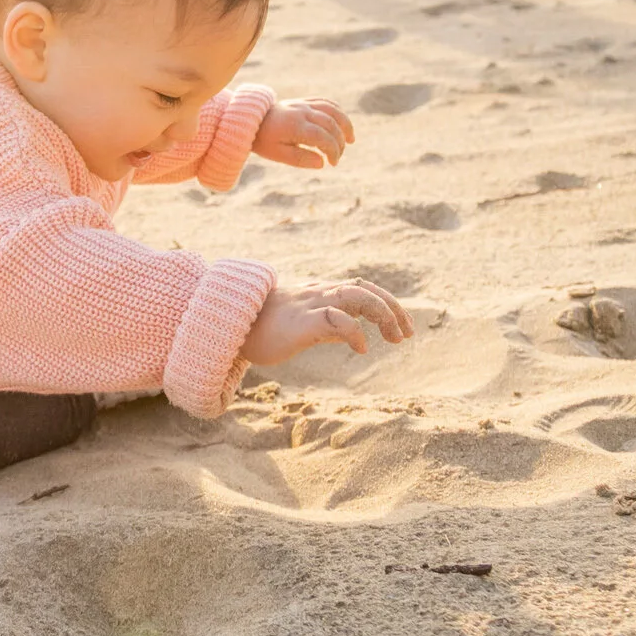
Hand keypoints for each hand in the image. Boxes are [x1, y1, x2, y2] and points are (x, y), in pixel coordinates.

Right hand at [240, 280, 413, 363]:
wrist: (228, 325)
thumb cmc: (262, 329)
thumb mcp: (302, 327)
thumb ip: (328, 327)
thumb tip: (354, 337)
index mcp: (319, 294)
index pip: (361, 287)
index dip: (386, 302)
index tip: (403, 326)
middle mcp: (318, 293)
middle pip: (365, 288)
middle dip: (392, 308)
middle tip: (407, 334)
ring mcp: (310, 304)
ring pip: (357, 294)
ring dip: (383, 313)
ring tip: (396, 338)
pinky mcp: (301, 321)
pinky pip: (336, 318)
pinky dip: (355, 331)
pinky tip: (361, 348)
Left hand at [252, 98, 353, 167]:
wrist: (251, 120)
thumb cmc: (264, 140)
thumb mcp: (278, 154)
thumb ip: (300, 159)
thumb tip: (322, 163)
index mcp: (295, 126)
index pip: (323, 137)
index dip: (333, 150)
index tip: (332, 163)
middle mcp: (302, 112)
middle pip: (331, 124)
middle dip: (339, 142)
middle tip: (337, 158)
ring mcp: (303, 105)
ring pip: (332, 110)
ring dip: (345, 124)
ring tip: (351, 140)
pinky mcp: (304, 102)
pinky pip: (325, 102)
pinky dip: (338, 111)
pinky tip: (342, 123)